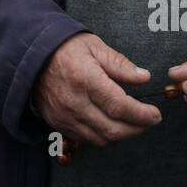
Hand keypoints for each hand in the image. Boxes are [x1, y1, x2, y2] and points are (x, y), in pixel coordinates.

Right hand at [33, 33, 160, 147]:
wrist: (31, 55)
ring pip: (101, 139)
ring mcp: (64, 116)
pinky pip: (85, 139)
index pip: (120, 106)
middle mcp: (74, 102)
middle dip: (137, 129)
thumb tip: (144, 77)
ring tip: (131, 123)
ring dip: (121, 135)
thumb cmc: (65, 48)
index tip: (156, 114)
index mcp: (86, 79)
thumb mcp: (95, 47)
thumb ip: (120, 64)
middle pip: (113, 129)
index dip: (142, 115)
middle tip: (148, 121)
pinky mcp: (57, 123)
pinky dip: (102, 136)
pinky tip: (110, 124)